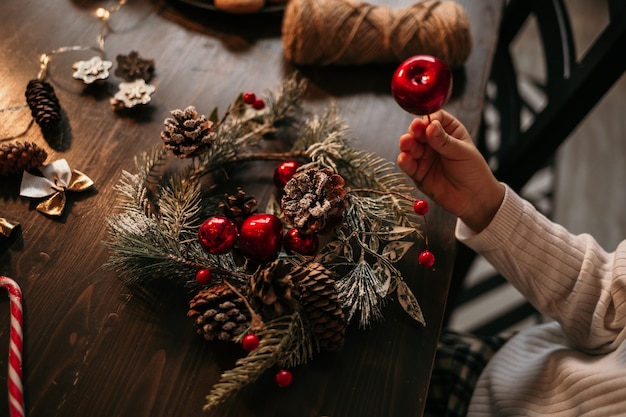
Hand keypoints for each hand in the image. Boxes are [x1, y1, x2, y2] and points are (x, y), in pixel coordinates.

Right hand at [397, 110, 504, 232]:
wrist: (474, 199)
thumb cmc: (473, 171)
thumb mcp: (461, 152)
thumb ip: (444, 140)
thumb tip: (430, 125)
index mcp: (449, 131)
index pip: (434, 118)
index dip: (428, 118)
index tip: (426, 122)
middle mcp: (434, 142)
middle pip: (419, 131)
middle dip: (415, 130)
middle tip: (415, 131)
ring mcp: (424, 157)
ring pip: (410, 146)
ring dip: (407, 144)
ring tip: (407, 143)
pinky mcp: (417, 172)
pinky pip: (408, 164)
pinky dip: (404, 160)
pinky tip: (405, 158)